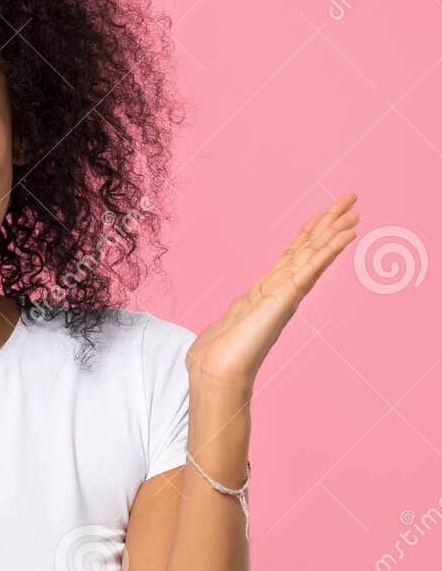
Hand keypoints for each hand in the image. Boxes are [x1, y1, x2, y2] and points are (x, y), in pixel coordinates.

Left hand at [186, 192, 360, 397]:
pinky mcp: (286, 299)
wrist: (216, 372)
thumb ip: (241, 308)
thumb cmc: (219, 353)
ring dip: (333, 231)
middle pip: (309, 248)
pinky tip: (345, 235)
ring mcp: (287, 294)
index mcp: (270, 291)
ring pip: (314, 254)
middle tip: (351, 198)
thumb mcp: (232, 319)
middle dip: (328, 222)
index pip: (293, 254)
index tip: (323, 212)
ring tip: (354, 210)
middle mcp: (283, 290)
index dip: (309, 232)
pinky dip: (329, 250)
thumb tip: (240, 306)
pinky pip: (311, 269)